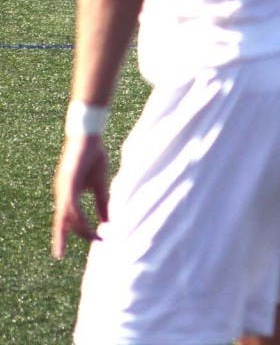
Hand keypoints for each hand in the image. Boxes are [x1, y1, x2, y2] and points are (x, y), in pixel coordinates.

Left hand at [52, 135, 108, 258]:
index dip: (73, 232)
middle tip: (60, 256)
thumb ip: (102, 202)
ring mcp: (63, 188)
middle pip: (61, 221)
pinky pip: (71, 203)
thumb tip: (108, 221)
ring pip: (66, 215)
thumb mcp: (100, 183)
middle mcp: (62, 193)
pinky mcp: (69, 181)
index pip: (66, 219)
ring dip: (77, 228)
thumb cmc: (93, 156)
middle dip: (61, 239)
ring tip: (90, 238)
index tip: (94, 240)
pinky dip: (76, 215)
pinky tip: (82, 223)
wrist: (89, 135)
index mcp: (68, 194)